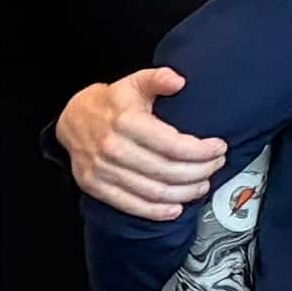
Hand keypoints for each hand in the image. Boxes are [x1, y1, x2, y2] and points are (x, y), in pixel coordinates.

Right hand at [61, 65, 226, 219]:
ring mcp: (103, 171)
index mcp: (125, 122)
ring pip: (154, 191)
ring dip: (185, 193)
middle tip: (215, 166)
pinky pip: (132, 205)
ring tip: (202, 185)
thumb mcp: (134, 83)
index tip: (218, 148)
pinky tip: (176, 207)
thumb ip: (157, 79)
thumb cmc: (110, 104)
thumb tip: (177, 80)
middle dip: (200, 171)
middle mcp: (113, 148)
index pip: (174, 146)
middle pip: (168, 171)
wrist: (73, 120)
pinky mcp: (97, 187)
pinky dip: (158, 211)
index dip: (202, 151)